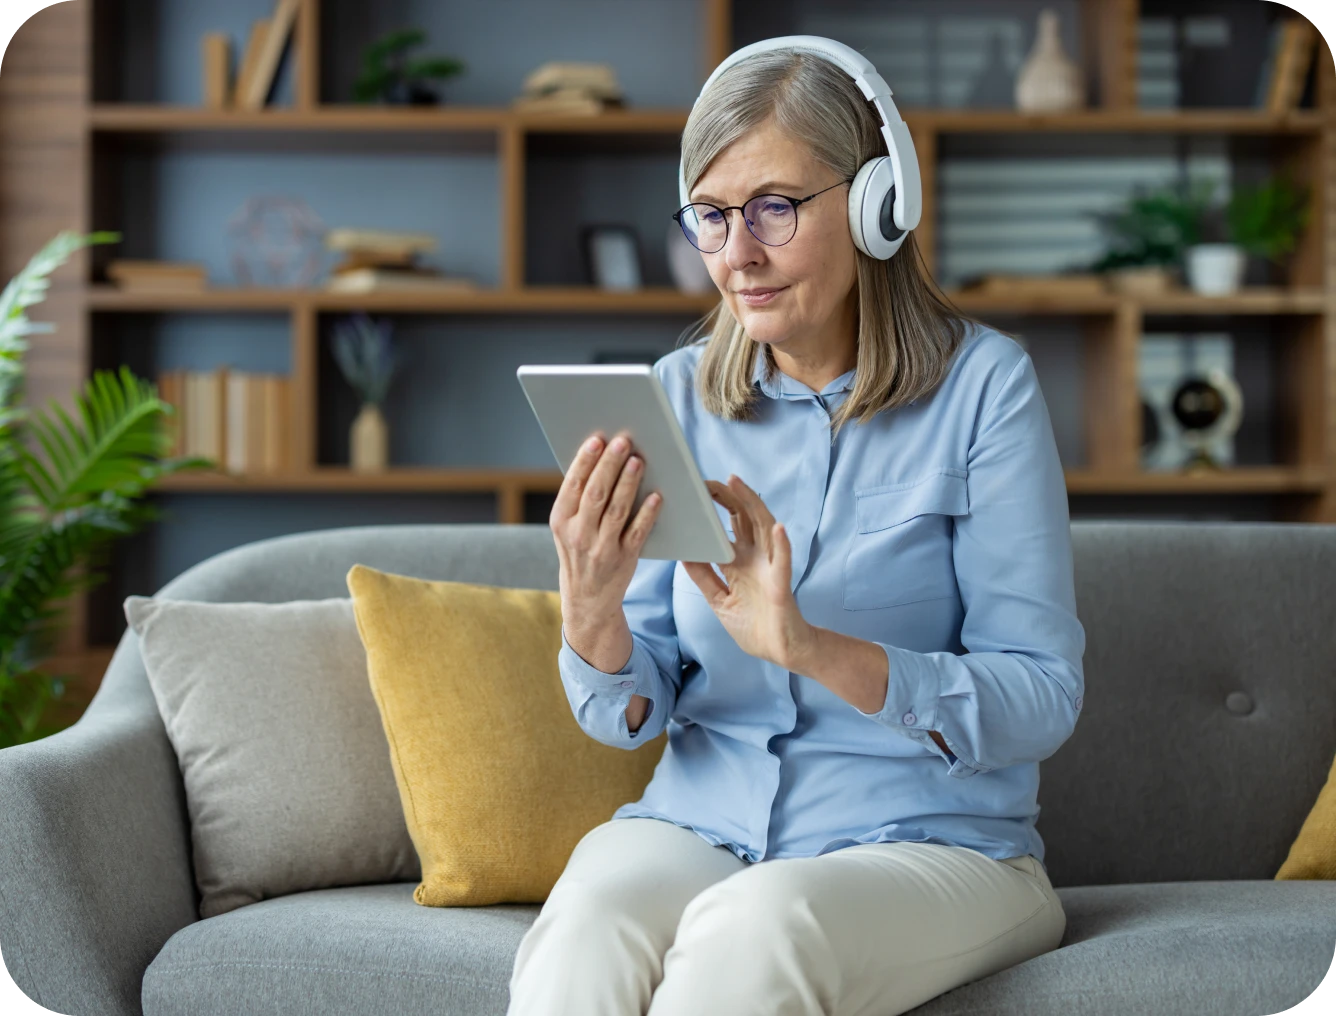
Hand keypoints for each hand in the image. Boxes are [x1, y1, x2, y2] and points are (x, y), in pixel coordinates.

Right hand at [550, 430, 661, 628]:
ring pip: (616, 510)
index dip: (585, 461)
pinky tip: (656, 496)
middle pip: (595, 494)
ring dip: (628, 483)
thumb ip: (580, 499)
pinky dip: (647, 514)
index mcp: (561, 521)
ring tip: (638, 460)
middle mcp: (578, 534)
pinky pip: (637, 533)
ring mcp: (601, 549)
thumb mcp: (568, 527)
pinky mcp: (624, 560)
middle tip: (623, 441)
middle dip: (609, 465)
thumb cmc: (580, 551)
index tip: (597, 439)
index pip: (573, 485)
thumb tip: (602, 458)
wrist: (587, 599)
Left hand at [681, 474, 813, 669]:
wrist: (779, 651)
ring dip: (752, 504)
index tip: (693, 492)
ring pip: (763, 528)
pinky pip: (783, 561)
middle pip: (742, 519)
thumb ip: (703, 577)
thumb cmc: (753, 625)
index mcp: (738, 563)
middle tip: (708, 480)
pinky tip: (777, 528)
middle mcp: (755, 559)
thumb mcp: (719, 600)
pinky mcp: (781, 584)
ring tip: (737, 484)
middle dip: (727, 497)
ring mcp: (770, 568)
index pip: (725, 528)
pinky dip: (782, 544)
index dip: (712, 510)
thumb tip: (683, 554)